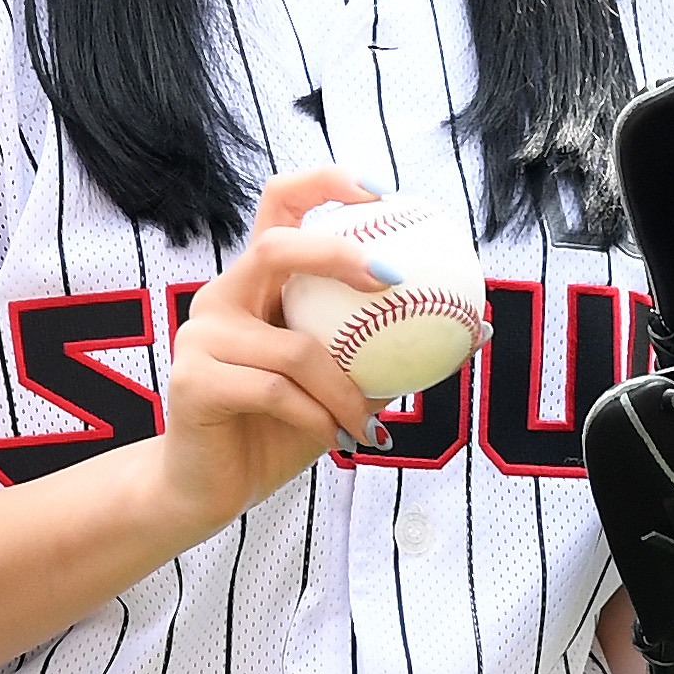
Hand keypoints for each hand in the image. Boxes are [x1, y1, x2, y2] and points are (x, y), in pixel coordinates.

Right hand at [157, 168, 396, 537]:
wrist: (214, 489)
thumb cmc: (282, 428)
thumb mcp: (343, 386)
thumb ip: (393, 351)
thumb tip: (481, 327)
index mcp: (257, 282)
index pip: (281, 204)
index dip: (326, 184)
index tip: (382, 194)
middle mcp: (223, 296)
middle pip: (274, 248)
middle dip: (337, 254)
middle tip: (393, 278)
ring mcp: (201, 336)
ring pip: (295, 348)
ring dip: (346, 391)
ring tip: (373, 425)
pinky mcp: (191, 380)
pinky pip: (275, 392)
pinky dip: (318, 418)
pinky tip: (340, 439)